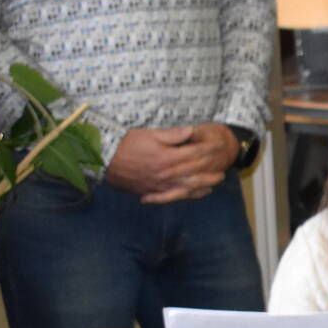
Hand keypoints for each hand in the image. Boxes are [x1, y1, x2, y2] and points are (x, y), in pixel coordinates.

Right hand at [102, 123, 237, 203]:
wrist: (104, 159)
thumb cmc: (126, 144)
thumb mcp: (149, 134)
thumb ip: (172, 135)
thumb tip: (191, 131)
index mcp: (168, 158)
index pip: (195, 154)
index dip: (209, 151)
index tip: (219, 147)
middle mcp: (167, 174)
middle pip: (195, 175)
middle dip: (210, 173)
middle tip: (222, 173)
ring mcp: (160, 185)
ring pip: (187, 189)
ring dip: (202, 188)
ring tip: (213, 186)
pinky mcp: (152, 191)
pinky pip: (172, 197)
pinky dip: (185, 196)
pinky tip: (192, 195)